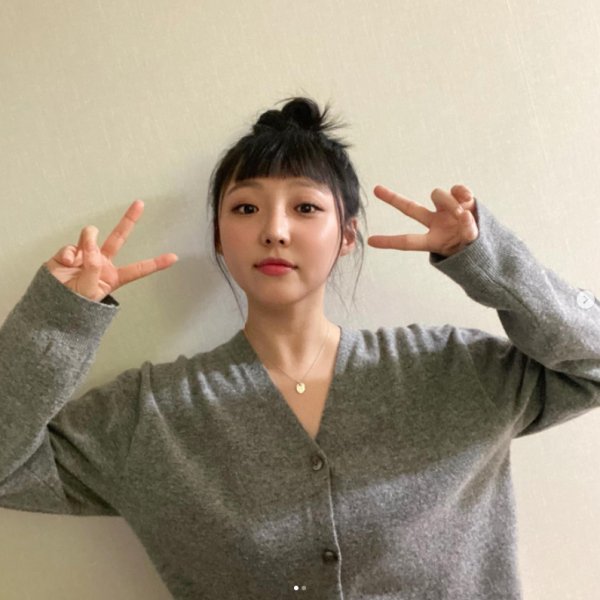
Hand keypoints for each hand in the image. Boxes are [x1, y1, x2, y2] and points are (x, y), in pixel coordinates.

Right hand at [44, 200, 178, 301]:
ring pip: (91, 236)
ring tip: (78, 260)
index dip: (156, 263)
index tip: (174, 257)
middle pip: (118, 238)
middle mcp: (101, 263)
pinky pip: (71, 245)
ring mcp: (85, 255)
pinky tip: (65, 263)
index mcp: (112, 277)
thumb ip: (93, 265)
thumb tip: (91, 243)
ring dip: (87, 242)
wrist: (49, 305)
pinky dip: (67, 254)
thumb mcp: (89, 289)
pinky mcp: (69, 251)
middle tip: (140, 204)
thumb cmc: (73, 304)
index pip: (138, 269)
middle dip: (129, 220)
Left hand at [367, 184, 478, 257]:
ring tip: (461, 213)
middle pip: (410, 208)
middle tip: (376, 189)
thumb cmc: (474, 249)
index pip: (408, 241)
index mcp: (432, 240)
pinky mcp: (463, 200)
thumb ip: (468, 231)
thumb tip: (465, 211)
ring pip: (438, 194)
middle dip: (393, 199)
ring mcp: (447, 210)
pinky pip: (457, 189)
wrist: (490, 244)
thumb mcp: (470, 248)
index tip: (370, 242)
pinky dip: (462, 192)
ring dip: (449, 202)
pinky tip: (467, 200)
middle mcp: (436, 222)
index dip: (390, 242)